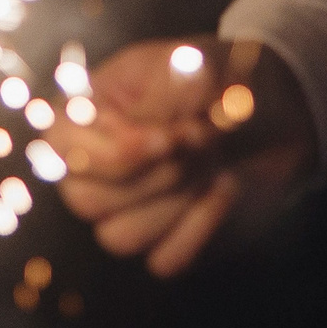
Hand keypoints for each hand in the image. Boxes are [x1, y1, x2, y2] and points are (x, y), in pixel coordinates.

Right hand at [48, 37, 317, 277]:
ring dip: (175, 204)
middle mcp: (92, 164)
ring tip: (211, 164)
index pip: (60, 150)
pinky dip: (198, 231)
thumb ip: (160, 95)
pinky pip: (163, 261)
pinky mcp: (161, 237)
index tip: (169, 137)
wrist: (266, 106)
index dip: (117, 152)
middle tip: (199, 144)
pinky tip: (222, 191)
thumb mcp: (188, 67)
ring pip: (118, 237)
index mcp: (83, 113)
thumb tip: (144, 136)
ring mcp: (124, 206)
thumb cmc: (212, 77)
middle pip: (85, 201)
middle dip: (154, 177)